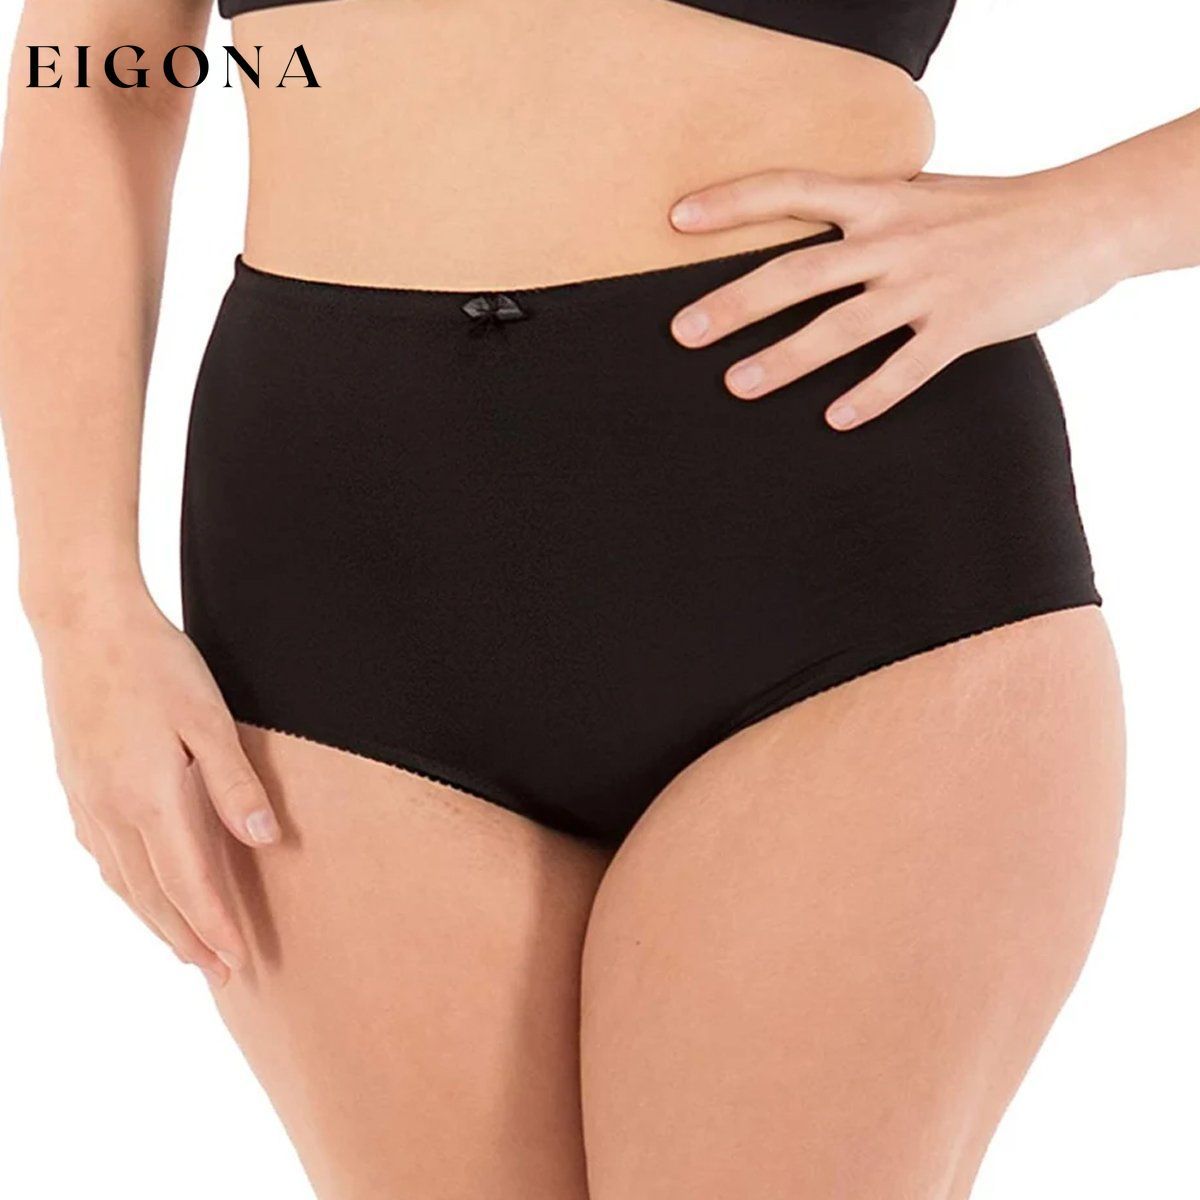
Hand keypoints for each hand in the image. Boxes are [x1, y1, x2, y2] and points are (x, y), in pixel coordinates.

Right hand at [36, 592, 279, 987]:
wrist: (85, 625)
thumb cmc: (157, 665)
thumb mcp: (209, 718)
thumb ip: (234, 782)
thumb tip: (265, 839)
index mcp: (150, 798)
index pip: (188, 883)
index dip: (215, 925)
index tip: (237, 960)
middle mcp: (112, 811)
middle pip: (152, 894)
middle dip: (187, 938)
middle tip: (216, 973)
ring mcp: (88, 800)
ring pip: (123, 880)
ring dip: (155, 918)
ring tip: (183, 945)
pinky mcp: (77, 785)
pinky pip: (103, 854)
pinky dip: (126, 885)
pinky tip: (136, 888)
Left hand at [669, 166, 1124, 428]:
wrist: (1084, 218)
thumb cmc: (989, 210)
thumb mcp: (921, 194)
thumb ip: (865, 211)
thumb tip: (806, 230)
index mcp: (881, 198)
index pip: (792, 189)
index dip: (732, 201)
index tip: (677, 220)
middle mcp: (895, 238)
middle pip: (798, 271)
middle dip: (736, 302)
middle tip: (684, 333)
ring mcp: (928, 283)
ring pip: (841, 326)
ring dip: (785, 359)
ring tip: (737, 386)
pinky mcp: (963, 324)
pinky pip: (907, 368)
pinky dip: (871, 395)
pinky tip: (836, 421)